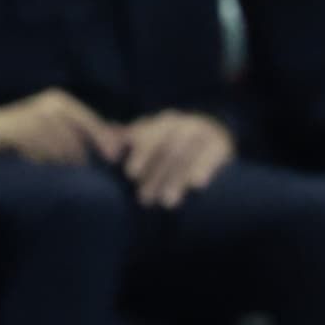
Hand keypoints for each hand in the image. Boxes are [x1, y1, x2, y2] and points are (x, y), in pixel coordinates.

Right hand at [0, 87, 108, 165]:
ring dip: (61, 165)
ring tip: (56, 170)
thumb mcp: (53, 123)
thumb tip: (116, 141)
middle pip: (76, 141)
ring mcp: (34, 118)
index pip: (90, 122)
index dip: (103, 139)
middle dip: (80, 160)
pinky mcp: (19, 131)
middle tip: (80, 172)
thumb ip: (80, 130)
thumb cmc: (25, 129)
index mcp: (60, 102)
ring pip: (59, 151)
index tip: (114, 158)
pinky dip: (42, 165)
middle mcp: (49, 106)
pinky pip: (40, 156)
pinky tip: (37, 166)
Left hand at [105, 109, 234, 206]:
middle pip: (166, 149)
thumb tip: (103, 140)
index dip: (139, 153)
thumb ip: (127, 140)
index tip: (130, 174)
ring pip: (186, 155)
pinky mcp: (221, 145)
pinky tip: (197, 185)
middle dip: (155, 175)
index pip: (148, 135)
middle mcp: (181, 125)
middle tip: (145, 199)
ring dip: (176, 179)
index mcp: (161, 122)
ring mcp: (202, 133)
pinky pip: (211, 155)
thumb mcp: (152, 137)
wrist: (214, 130)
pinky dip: (203, 169)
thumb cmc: (172, 142)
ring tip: (167, 202)